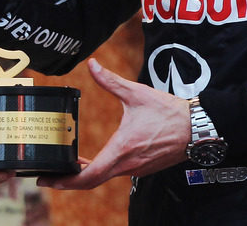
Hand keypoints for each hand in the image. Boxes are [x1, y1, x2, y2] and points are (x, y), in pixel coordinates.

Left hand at [38, 59, 188, 189]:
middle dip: (69, 180)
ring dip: (85, 174)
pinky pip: (117, 172)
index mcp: (122, 149)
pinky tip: (92, 161)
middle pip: (92, 181)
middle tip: (49, 176)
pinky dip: (101, 170)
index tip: (49, 179)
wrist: (197, 129)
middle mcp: (128, 165)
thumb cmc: (169, 112)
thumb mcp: (136, 93)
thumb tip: (92, 65)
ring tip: (67, 165)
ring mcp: (136, 169)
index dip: (66, 180)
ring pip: (105, 177)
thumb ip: (110, 81)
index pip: (89, 176)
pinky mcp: (144, 167)